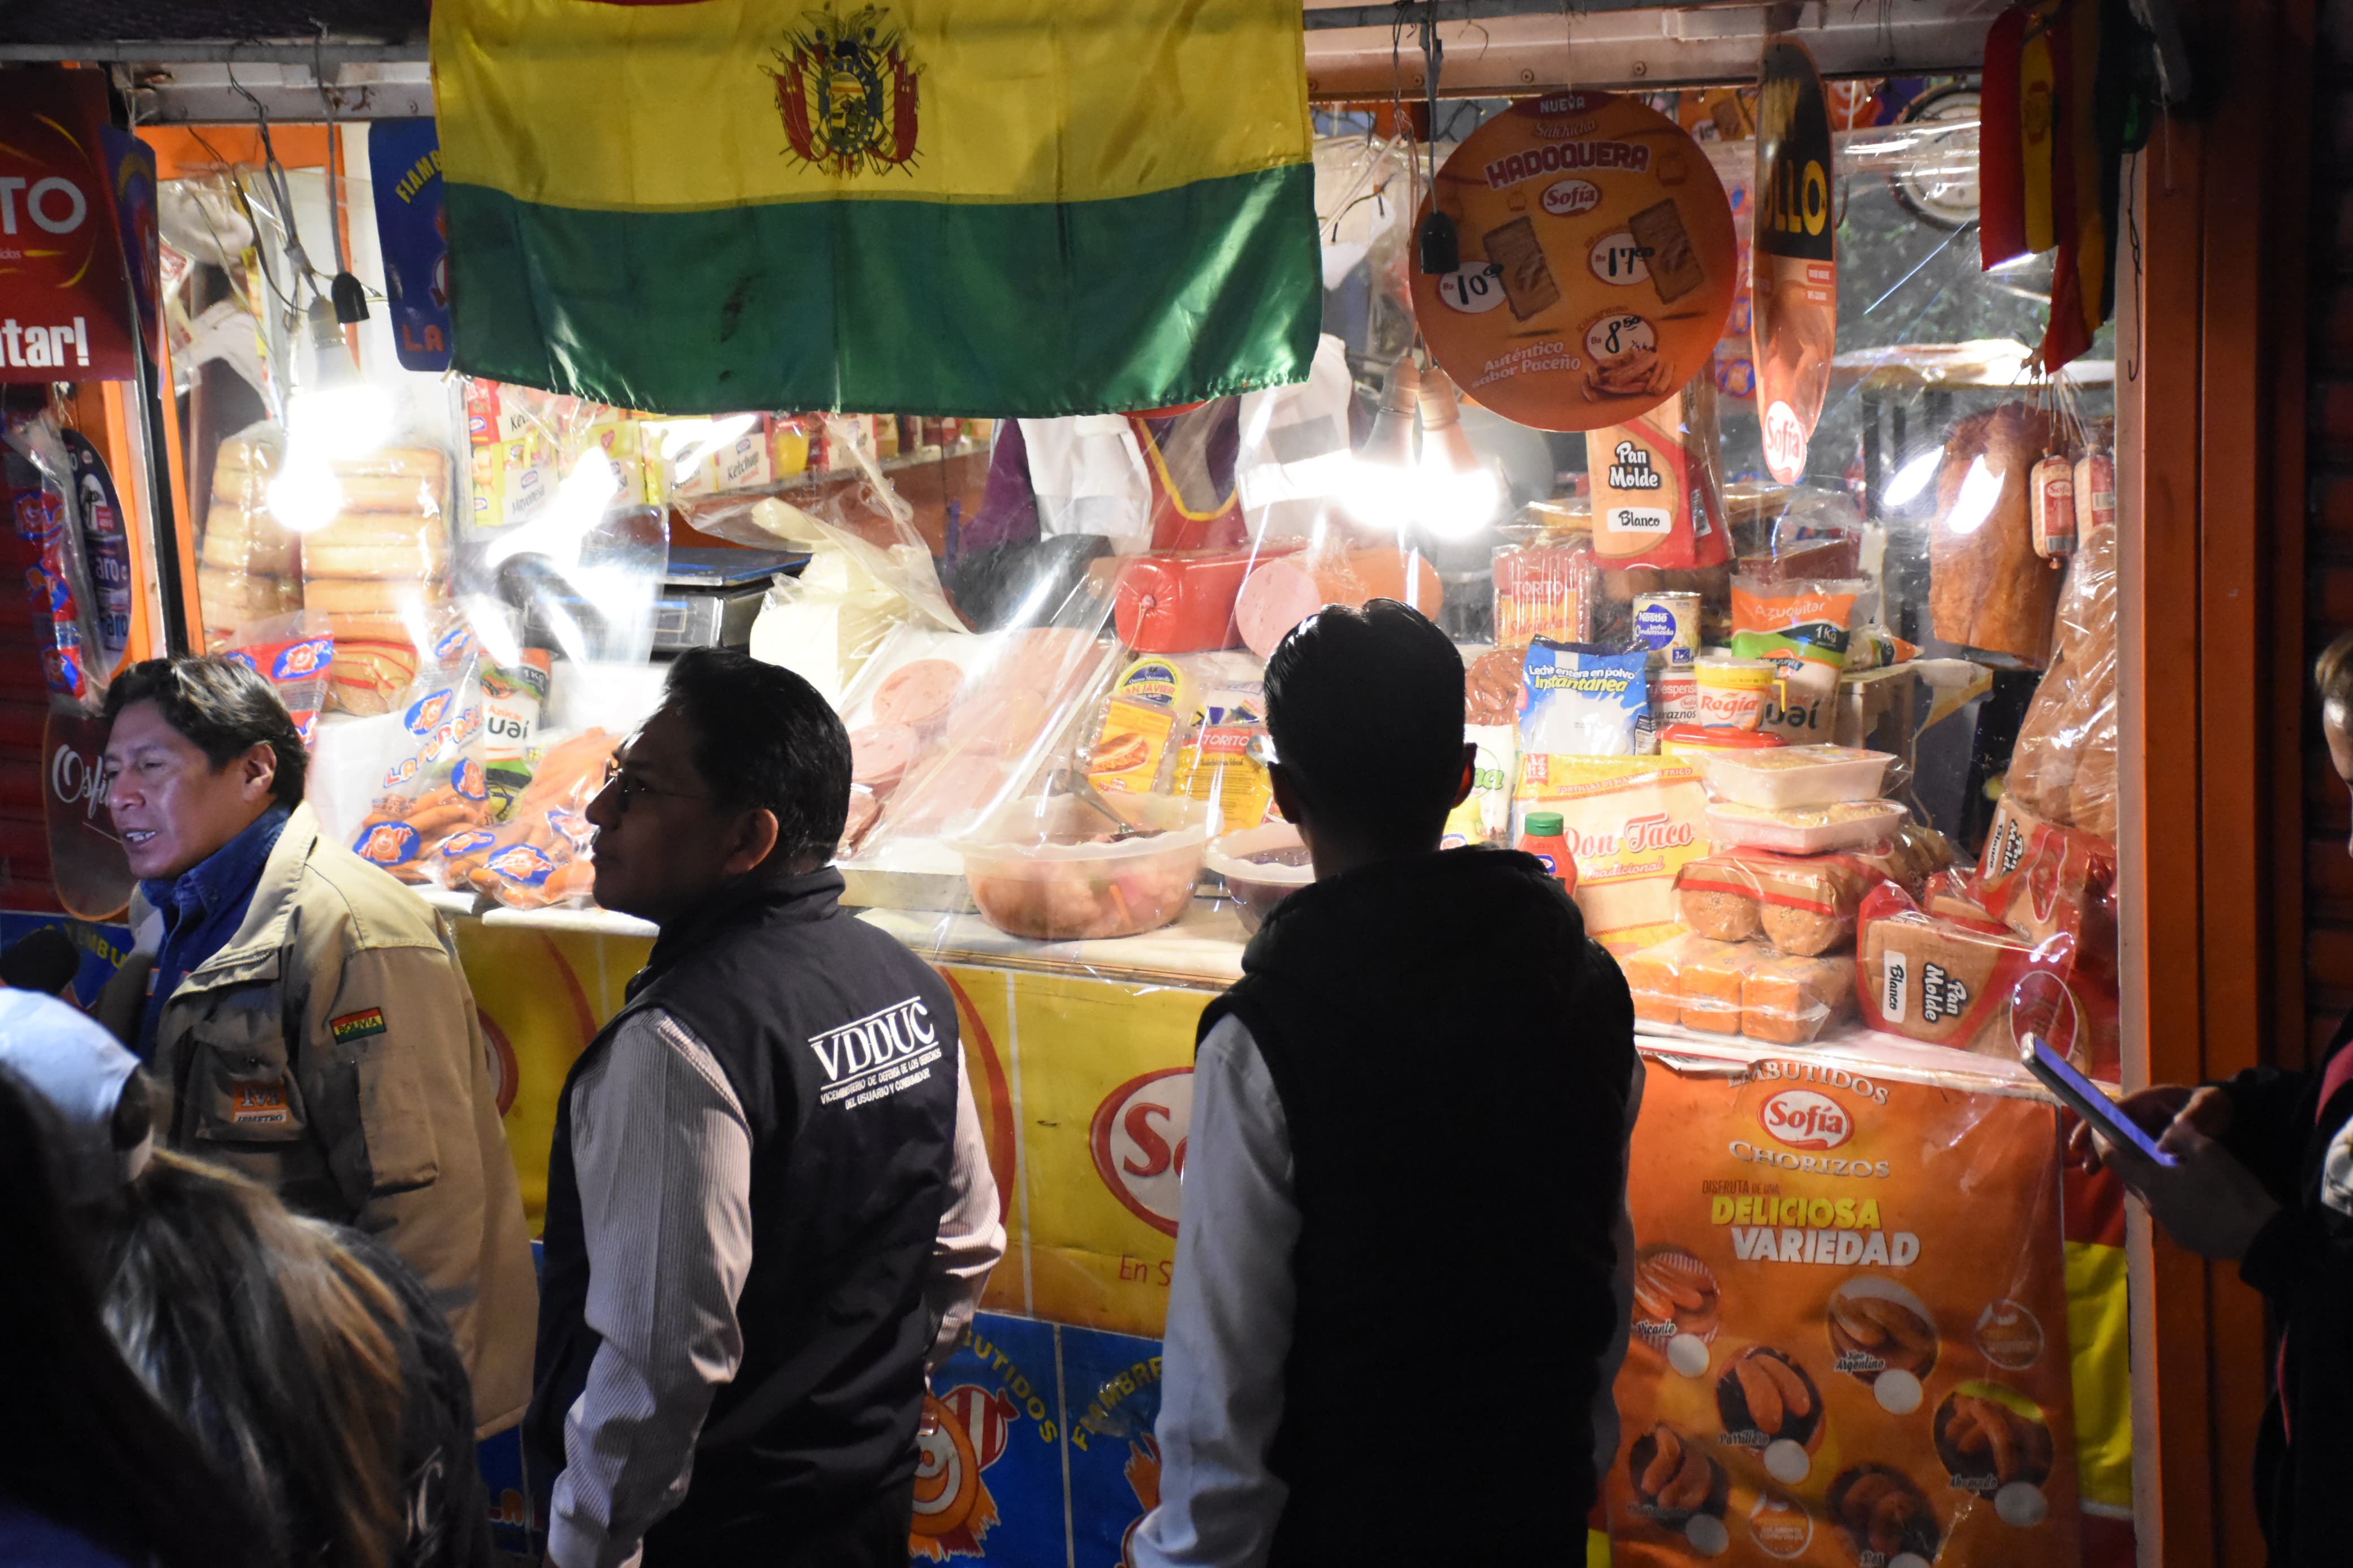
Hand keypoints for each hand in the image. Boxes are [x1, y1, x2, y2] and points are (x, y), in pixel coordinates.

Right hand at [2070, 1084, 2222, 1169]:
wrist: (2232, 1115)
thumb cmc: (2216, 1106)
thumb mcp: (2206, 1106)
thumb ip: (2189, 1119)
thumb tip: (2162, 1147)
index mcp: (2148, 1100)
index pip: (2113, 1110)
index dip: (2094, 1124)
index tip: (2080, 1143)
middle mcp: (2142, 1114)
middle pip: (2110, 1127)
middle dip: (2095, 1145)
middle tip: (2086, 1166)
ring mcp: (2148, 1129)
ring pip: (2120, 1142)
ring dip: (2106, 1156)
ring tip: (2093, 1173)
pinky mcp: (2155, 1145)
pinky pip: (2135, 1153)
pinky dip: (2125, 1164)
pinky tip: (2122, 1180)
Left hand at [2096, 1096, 2279, 1261]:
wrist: (2259, 1237)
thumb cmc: (2231, 1190)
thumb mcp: (2208, 1151)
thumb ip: (2180, 1136)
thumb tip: (2161, 1136)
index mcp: (2152, 1182)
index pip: (2113, 1158)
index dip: (2105, 1142)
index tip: (2104, 1131)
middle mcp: (2152, 1206)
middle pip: (2133, 1179)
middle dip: (2135, 1163)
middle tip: (2149, 1149)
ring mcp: (2168, 1227)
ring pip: (2152, 1197)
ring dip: (2157, 1183)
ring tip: (2178, 1172)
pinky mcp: (2184, 1239)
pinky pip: (2171, 1214)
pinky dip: (2175, 1202)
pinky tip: (2197, 1198)